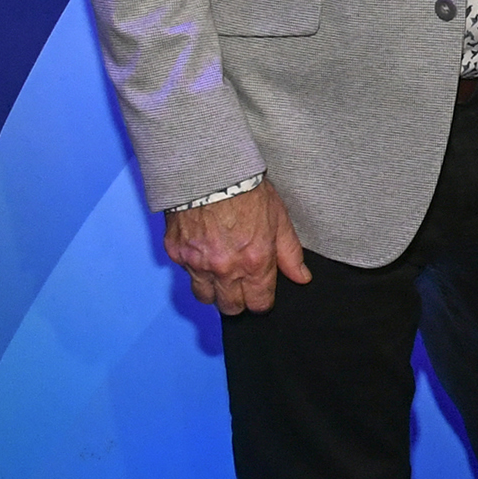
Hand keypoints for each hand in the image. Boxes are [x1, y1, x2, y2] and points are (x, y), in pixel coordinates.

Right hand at [162, 180, 309, 315]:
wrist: (210, 170)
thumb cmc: (247, 191)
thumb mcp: (279, 219)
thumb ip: (290, 253)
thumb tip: (302, 278)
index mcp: (254, 263)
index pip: (259, 304)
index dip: (262, 301)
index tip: (262, 295)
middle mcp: (224, 269)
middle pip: (230, 307)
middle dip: (238, 301)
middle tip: (242, 285)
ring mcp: (196, 263)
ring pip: (204, 296)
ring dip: (214, 290)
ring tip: (222, 272)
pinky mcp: (175, 253)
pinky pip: (186, 273)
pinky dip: (195, 268)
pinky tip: (204, 251)